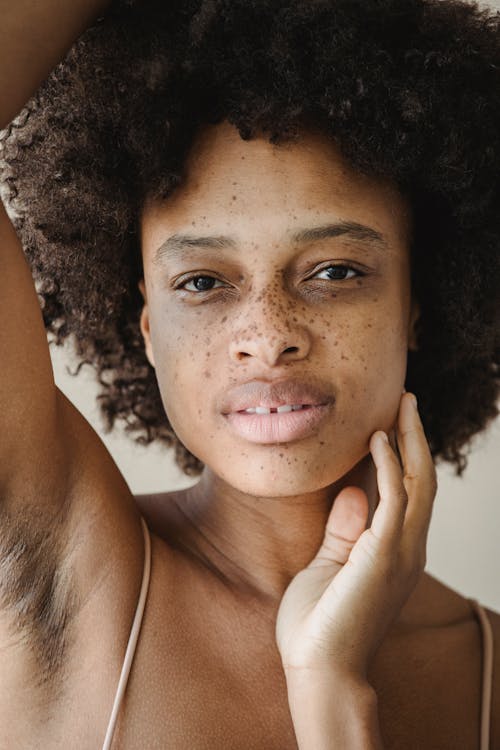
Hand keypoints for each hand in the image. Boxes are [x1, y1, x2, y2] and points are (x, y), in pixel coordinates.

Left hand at [275, 392, 436, 679]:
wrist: (320, 670)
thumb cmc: (319, 624)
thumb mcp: (329, 565)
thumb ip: (344, 531)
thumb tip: (353, 492)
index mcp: (394, 550)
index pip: (408, 491)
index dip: (405, 454)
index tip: (393, 422)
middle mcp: (406, 547)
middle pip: (421, 479)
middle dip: (415, 437)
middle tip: (405, 402)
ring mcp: (399, 551)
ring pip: (417, 481)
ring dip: (409, 440)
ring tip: (400, 406)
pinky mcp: (383, 554)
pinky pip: (393, 498)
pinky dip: (389, 465)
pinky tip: (378, 439)